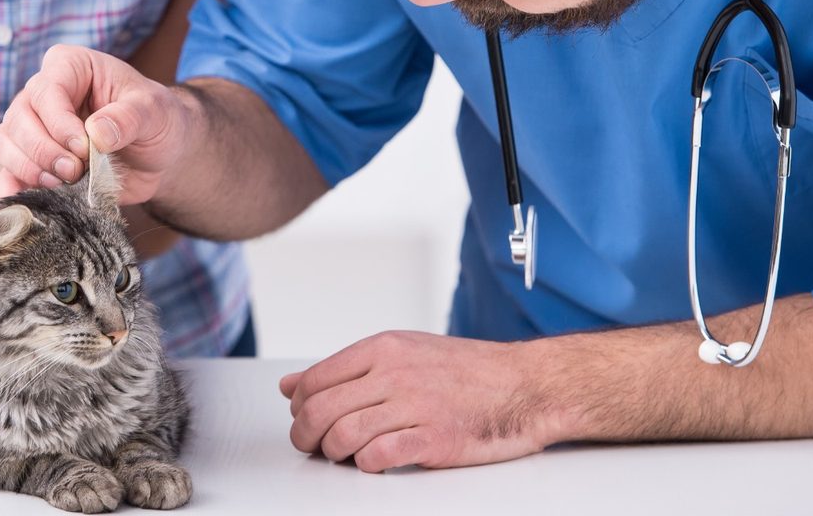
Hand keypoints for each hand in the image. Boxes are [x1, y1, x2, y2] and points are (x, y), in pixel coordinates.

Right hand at [0, 44, 189, 205]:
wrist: (159, 154)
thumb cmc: (158, 120)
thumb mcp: (155, 111)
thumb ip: (128, 117)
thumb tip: (96, 133)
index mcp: (72, 66)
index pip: (47, 90)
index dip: (59, 123)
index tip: (84, 147)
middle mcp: (44, 92)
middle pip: (18, 118)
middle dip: (43, 150)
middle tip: (75, 171)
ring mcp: (34, 125)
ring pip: (4, 142)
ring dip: (29, 168)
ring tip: (64, 181)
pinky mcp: (32, 157)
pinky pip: (4, 170)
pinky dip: (12, 186)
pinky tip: (32, 199)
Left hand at [279, 330, 550, 472]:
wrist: (521, 385)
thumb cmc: (463, 369)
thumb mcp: (401, 351)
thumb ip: (345, 368)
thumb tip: (291, 384)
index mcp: (383, 347)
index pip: (316, 378)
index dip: (299, 406)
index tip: (302, 418)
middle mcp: (394, 372)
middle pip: (322, 408)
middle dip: (305, 435)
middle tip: (310, 446)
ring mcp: (415, 405)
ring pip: (344, 434)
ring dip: (332, 453)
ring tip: (340, 456)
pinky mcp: (434, 439)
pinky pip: (380, 456)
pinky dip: (365, 465)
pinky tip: (371, 461)